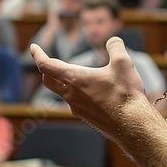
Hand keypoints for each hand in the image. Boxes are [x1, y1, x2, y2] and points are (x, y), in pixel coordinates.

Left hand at [30, 38, 147, 140]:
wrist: (132, 126)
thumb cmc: (126, 94)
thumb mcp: (123, 63)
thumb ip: (116, 47)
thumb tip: (113, 41)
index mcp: (74, 79)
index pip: (46, 65)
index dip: (38, 55)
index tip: (34, 47)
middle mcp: (71, 95)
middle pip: (49, 81)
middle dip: (46, 69)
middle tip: (48, 61)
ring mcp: (77, 109)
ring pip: (62, 93)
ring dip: (63, 82)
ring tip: (75, 75)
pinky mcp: (86, 118)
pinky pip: (75, 103)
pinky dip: (76, 93)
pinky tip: (91, 92)